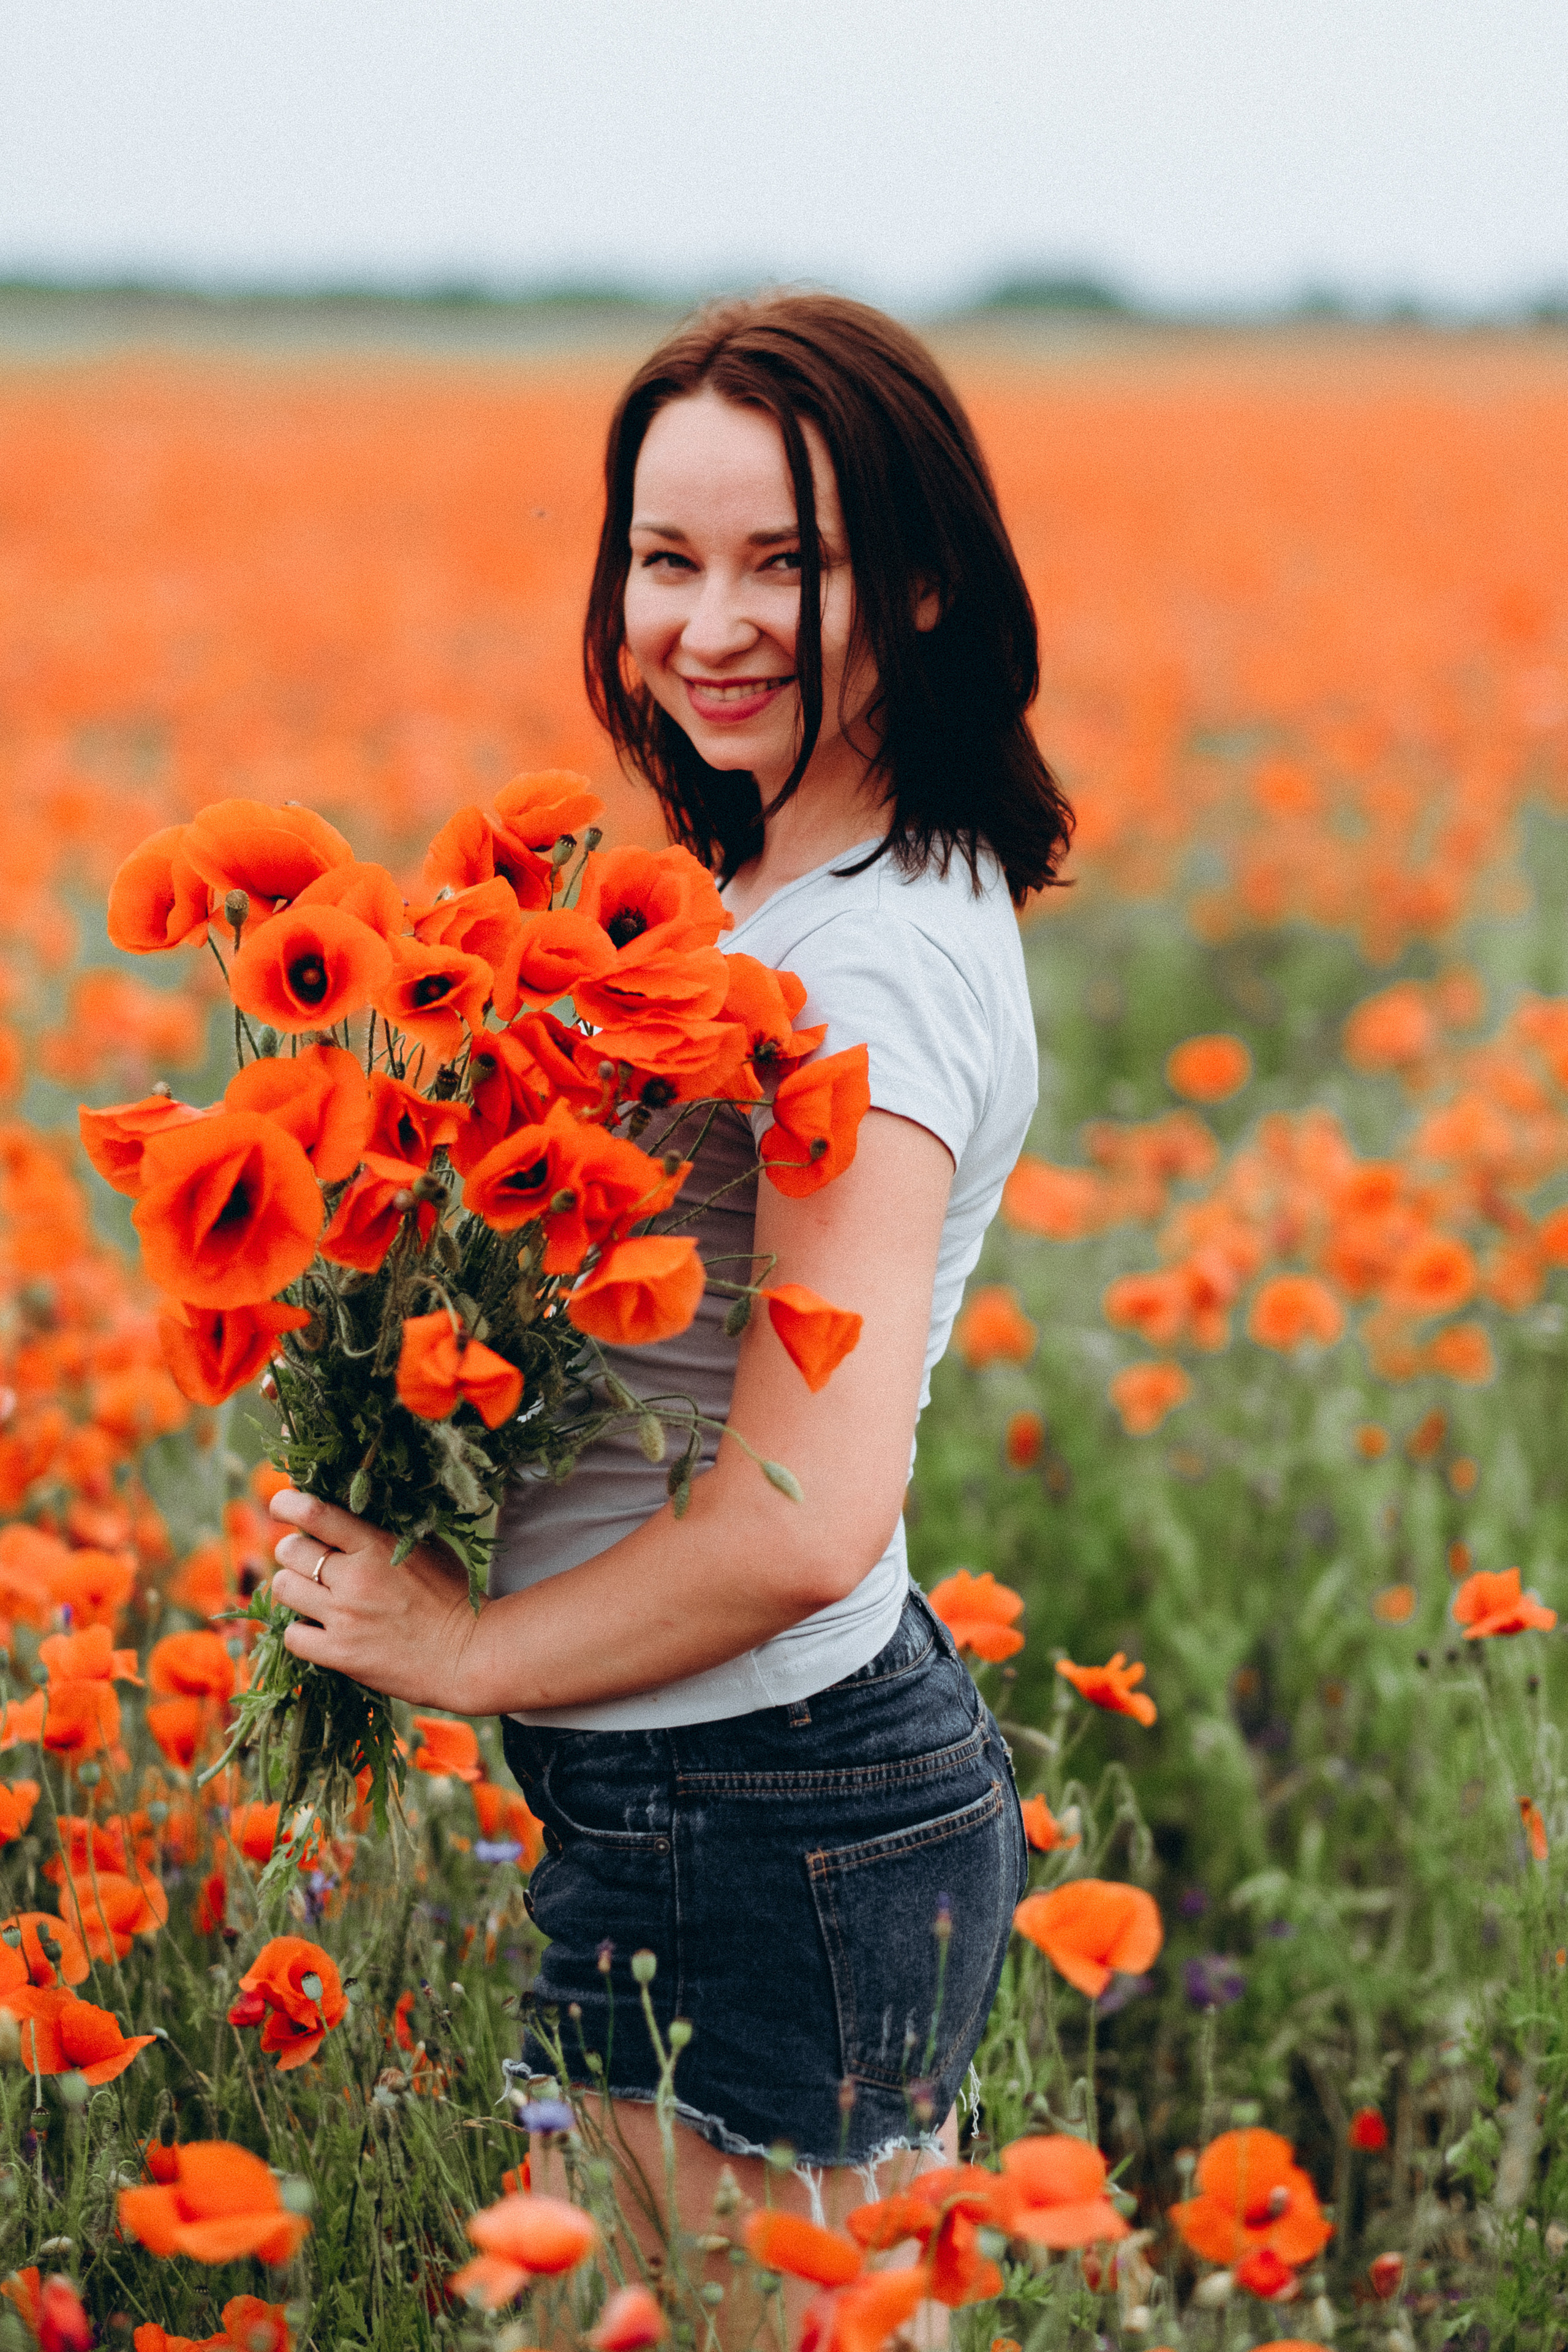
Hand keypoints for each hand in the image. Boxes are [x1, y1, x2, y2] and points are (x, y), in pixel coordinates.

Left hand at [268, 1488, 480, 1712]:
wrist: (469, 1655)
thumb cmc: (454, 1597)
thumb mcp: (428, 1549)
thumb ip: (389, 1531)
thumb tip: (355, 1513)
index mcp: (377, 1547)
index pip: (314, 1514)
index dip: (287, 1504)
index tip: (281, 1505)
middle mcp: (354, 1580)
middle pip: (290, 1551)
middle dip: (294, 1550)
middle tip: (310, 1558)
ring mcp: (344, 1619)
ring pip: (284, 1589)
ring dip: (294, 1586)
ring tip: (313, 1593)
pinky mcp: (339, 1655)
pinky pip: (292, 1636)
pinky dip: (301, 1630)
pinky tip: (318, 1628)